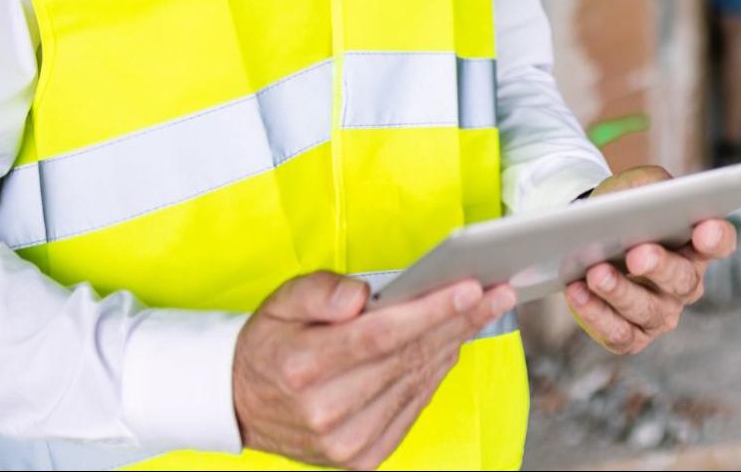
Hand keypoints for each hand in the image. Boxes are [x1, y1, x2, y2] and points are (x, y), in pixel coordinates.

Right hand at [233, 269, 516, 468]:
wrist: (243, 403)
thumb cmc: (272, 343)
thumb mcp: (282, 301)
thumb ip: (321, 290)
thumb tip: (362, 296)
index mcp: (303, 367)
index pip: (381, 335)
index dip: (431, 311)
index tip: (472, 287)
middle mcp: (325, 410)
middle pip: (408, 357)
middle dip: (459, 321)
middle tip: (497, 293)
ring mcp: (345, 442)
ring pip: (416, 383)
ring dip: (453, 345)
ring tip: (479, 313)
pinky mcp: (361, 458)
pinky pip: (413, 409)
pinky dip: (434, 375)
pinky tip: (449, 346)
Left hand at [564, 166, 737, 354]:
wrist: (587, 238)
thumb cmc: (620, 210)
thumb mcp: (635, 187)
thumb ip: (647, 185)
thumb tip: (648, 196)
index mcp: (696, 244)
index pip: (720, 242)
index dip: (717, 238)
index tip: (703, 229)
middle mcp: (686, 283)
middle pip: (684, 280)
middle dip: (660, 267)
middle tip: (636, 254)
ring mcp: (662, 313)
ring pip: (648, 310)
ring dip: (620, 292)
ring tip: (595, 273)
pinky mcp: (633, 336)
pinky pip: (620, 333)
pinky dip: (596, 314)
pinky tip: (577, 292)